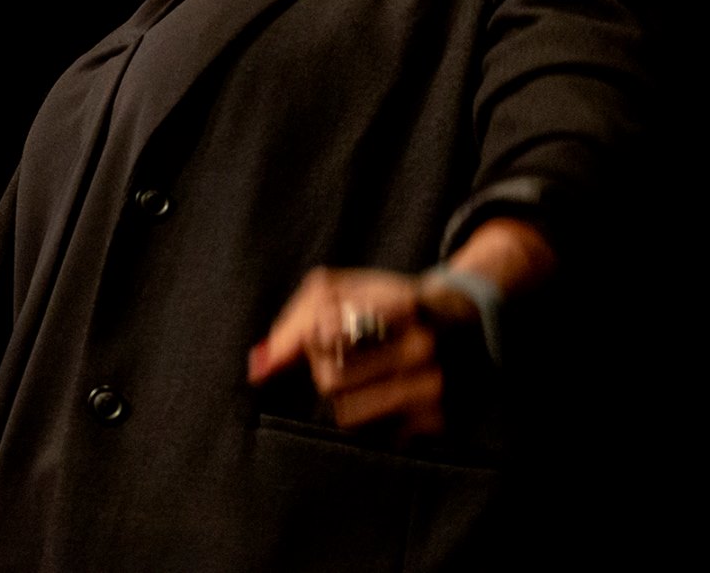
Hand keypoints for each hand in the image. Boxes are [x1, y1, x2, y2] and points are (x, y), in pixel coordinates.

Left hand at [247, 266, 472, 437]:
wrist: (465, 321)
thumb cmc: (388, 302)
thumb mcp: (345, 290)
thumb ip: (297, 322)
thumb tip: (259, 368)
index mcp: (401, 304)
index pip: (324, 333)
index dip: (314, 337)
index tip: (329, 332)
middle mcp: (422, 346)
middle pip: (328, 380)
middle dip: (324, 369)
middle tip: (350, 355)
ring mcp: (435, 387)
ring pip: (346, 413)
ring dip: (343, 397)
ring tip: (367, 376)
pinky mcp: (440, 421)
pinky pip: (374, 435)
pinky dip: (370, 417)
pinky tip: (389, 394)